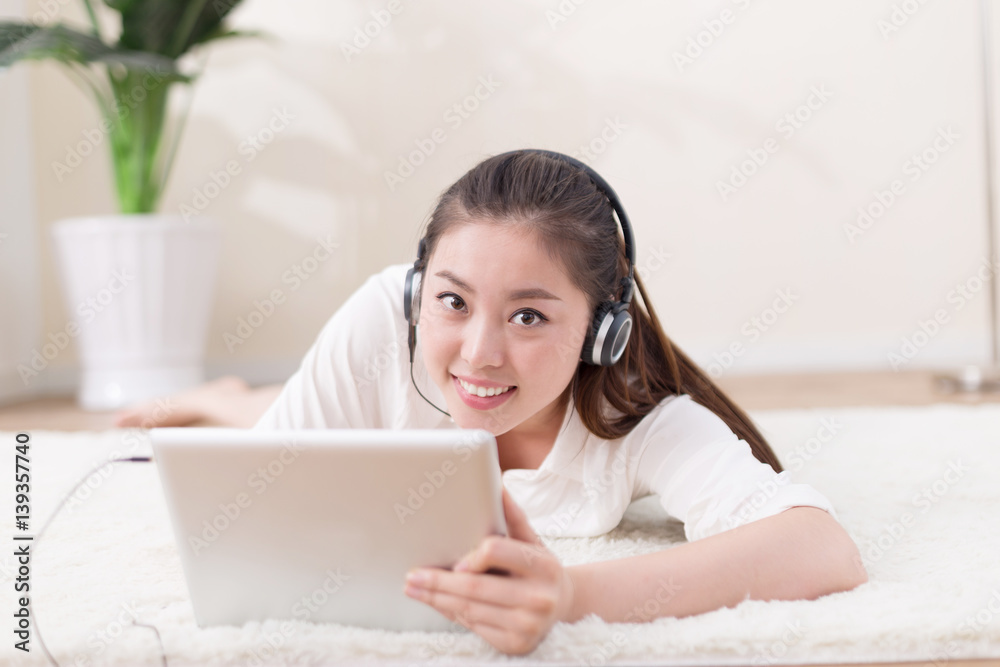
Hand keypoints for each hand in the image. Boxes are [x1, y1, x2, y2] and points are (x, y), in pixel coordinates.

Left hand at [403, 487, 574, 654]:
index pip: (497, 552)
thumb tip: (496, 483)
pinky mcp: (516, 644)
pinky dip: (451, 613)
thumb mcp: (532, 540)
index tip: (453, 561)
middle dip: (438, 582)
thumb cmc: (539, 567)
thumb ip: (512, 516)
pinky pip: (474, 626)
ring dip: (437, 599)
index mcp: (544, 566)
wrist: (564, 605)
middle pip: (475, 587)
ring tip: (414, 589)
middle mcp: (539, 598)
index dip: (472, 556)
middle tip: (412, 576)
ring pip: (470, 610)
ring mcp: (528, 625)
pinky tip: (437, 603)